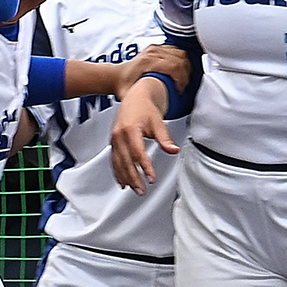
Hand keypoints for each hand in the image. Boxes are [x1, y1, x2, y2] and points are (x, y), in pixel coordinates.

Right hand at [109, 79, 176, 194]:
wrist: (134, 96)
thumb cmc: (145, 107)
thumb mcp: (158, 122)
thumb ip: (165, 138)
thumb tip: (173, 150)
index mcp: (130, 129)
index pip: (137, 152)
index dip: (145, 167)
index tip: (151, 178)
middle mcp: (119, 134)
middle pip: (125, 160)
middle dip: (133, 177)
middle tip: (141, 190)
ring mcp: (114, 138)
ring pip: (117, 162)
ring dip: (125, 177)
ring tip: (133, 189)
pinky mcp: (113, 141)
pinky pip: (113, 159)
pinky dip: (117, 171)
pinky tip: (122, 181)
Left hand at [117, 46, 188, 97]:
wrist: (116, 76)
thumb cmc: (123, 84)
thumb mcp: (132, 97)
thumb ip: (141, 104)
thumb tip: (151, 113)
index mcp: (148, 62)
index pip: (174, 66)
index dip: (182, 79)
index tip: (180, 89)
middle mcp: (152, 53)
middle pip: (180, 60)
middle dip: (185, 75)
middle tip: (182, 86)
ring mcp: (154, 49)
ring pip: (180, 54)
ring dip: (185, 67)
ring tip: (182, 79)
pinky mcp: (156, 48)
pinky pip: (176, 51)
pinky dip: (181, 60)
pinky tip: (179, 70)